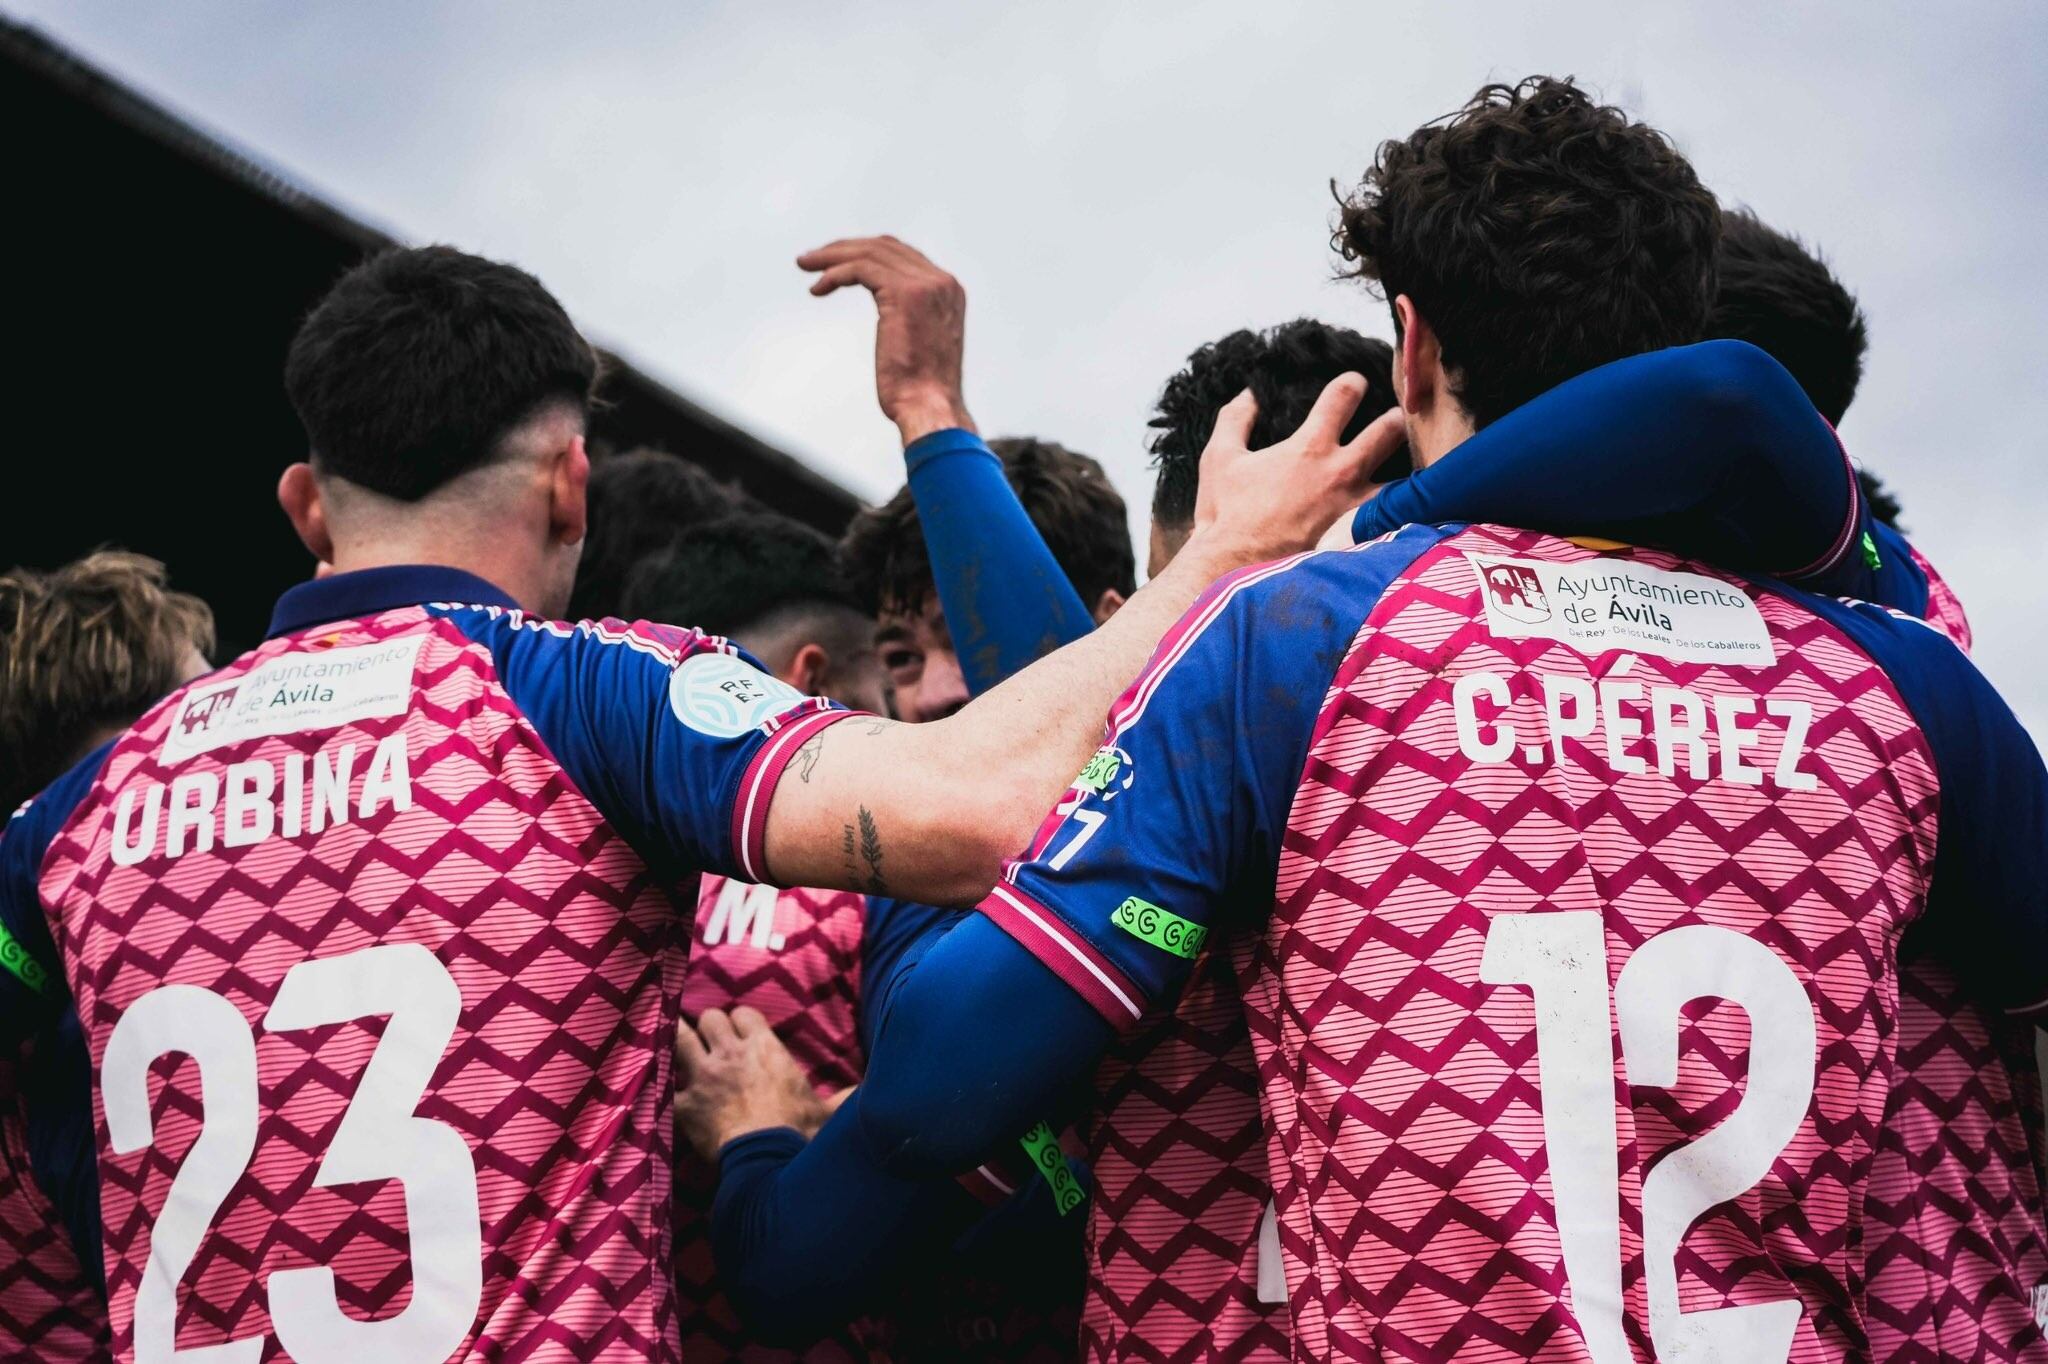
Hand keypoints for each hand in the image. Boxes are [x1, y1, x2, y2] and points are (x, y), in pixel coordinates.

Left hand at [674, 1006, 836, 1160]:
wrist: (767, 1161)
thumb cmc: (799, 1133)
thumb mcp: (828, 1112)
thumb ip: (844, 1097)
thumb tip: (866, 1091)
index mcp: (765, 1049)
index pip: (745, 1014)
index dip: (741, 1021)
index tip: (741, 1031)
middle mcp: (731, 1053)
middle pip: (711, 1018)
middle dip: (710, 1027)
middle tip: (711, 1041)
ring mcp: (704, 1075)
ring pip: (681, 1036)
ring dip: (678, 1037)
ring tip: (672, 1038)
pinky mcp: (685, 1103)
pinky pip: (665, 1084)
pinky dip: (664, 1087)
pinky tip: (660, 1089)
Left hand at [798, 236, 972, 445]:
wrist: (929, 407)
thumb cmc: (921, 391)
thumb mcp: (921, 345)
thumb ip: (911, 322)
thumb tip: (892, 322)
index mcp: (948, 291)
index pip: (902, 255)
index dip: (866, 254)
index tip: (835, 264)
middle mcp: (941, 282)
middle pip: (884, 247)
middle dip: (844, 249)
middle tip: (811, 260)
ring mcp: (925, 284)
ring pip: (869, 253)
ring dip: (832, 257)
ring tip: (805, 265)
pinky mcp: (904, 293)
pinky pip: (860, 269)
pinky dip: (835, 274)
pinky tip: (818, 289)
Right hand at [1191, 375, 1405, 565]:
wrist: (1234, 568)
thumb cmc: (1226, 513)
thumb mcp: (1219, 458)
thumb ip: (1234, 420)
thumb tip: (1247, 396)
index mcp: (1309, 448)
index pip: (1343, 397)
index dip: (1352, 383)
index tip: (1356, 383)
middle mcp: (1340, 473)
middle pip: (1388, 432)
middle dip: (1395, 420)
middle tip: (1396, 418)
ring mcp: (1353, 508)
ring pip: (1401, 480)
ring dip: (1406, 468)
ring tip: (1408, 465)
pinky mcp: (1356, 538)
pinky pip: (1390, 519)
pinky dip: (1397, 511)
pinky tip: (1399, 509)